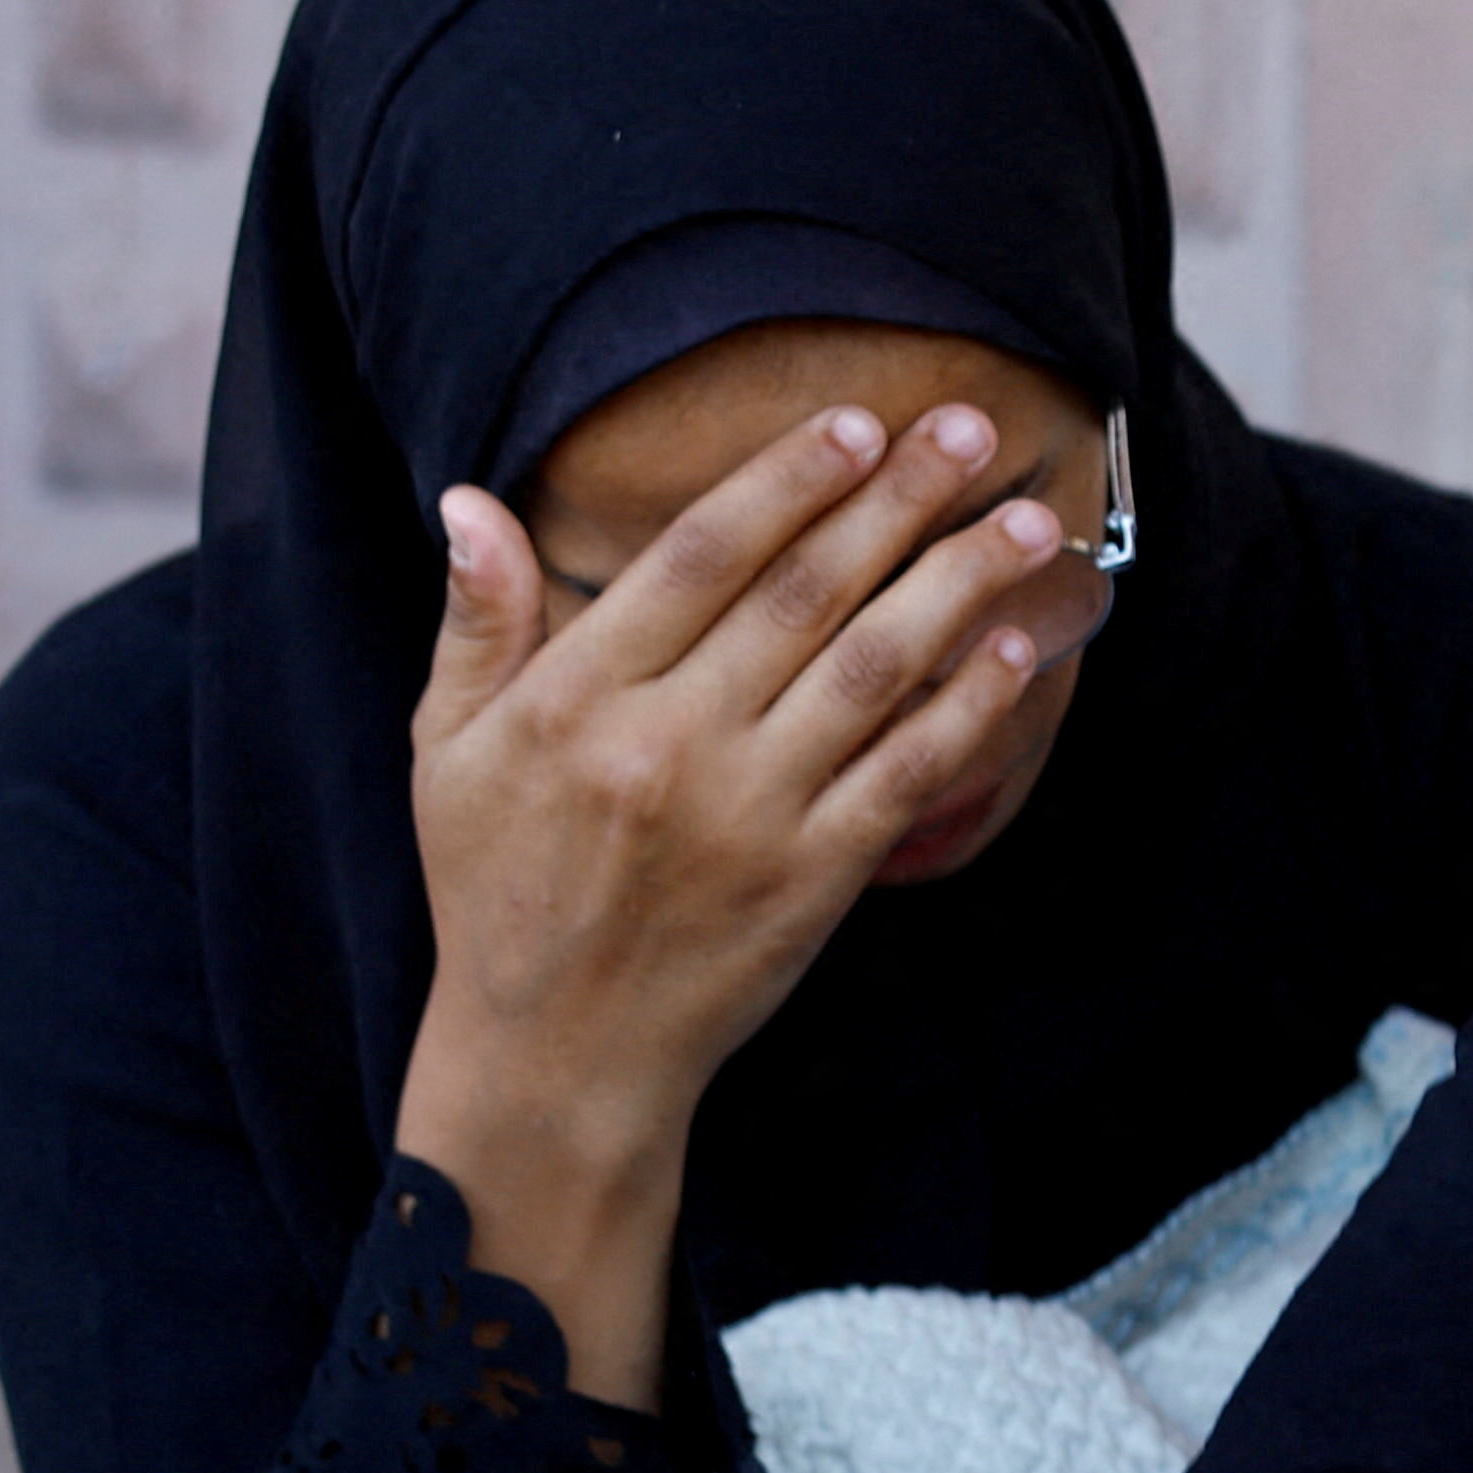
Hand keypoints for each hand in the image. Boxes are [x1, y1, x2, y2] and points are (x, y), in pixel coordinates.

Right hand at [391, 406, 1075, 1399]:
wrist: (557, 1051)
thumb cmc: (497, 887)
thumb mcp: (447, 751)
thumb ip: (477, 624)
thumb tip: (469, 502)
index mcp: (576, 699)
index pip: (699, 559)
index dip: (787, 482)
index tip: (856, 422)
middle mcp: (668, 745)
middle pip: (804, 595)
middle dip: (896, 502)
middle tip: (972, 430)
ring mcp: (749, 813)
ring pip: (872, 671)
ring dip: (958, 586)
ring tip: (1025, 523)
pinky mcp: (812, 879)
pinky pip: (907, 774)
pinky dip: (967, 707)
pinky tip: (1016, 648)